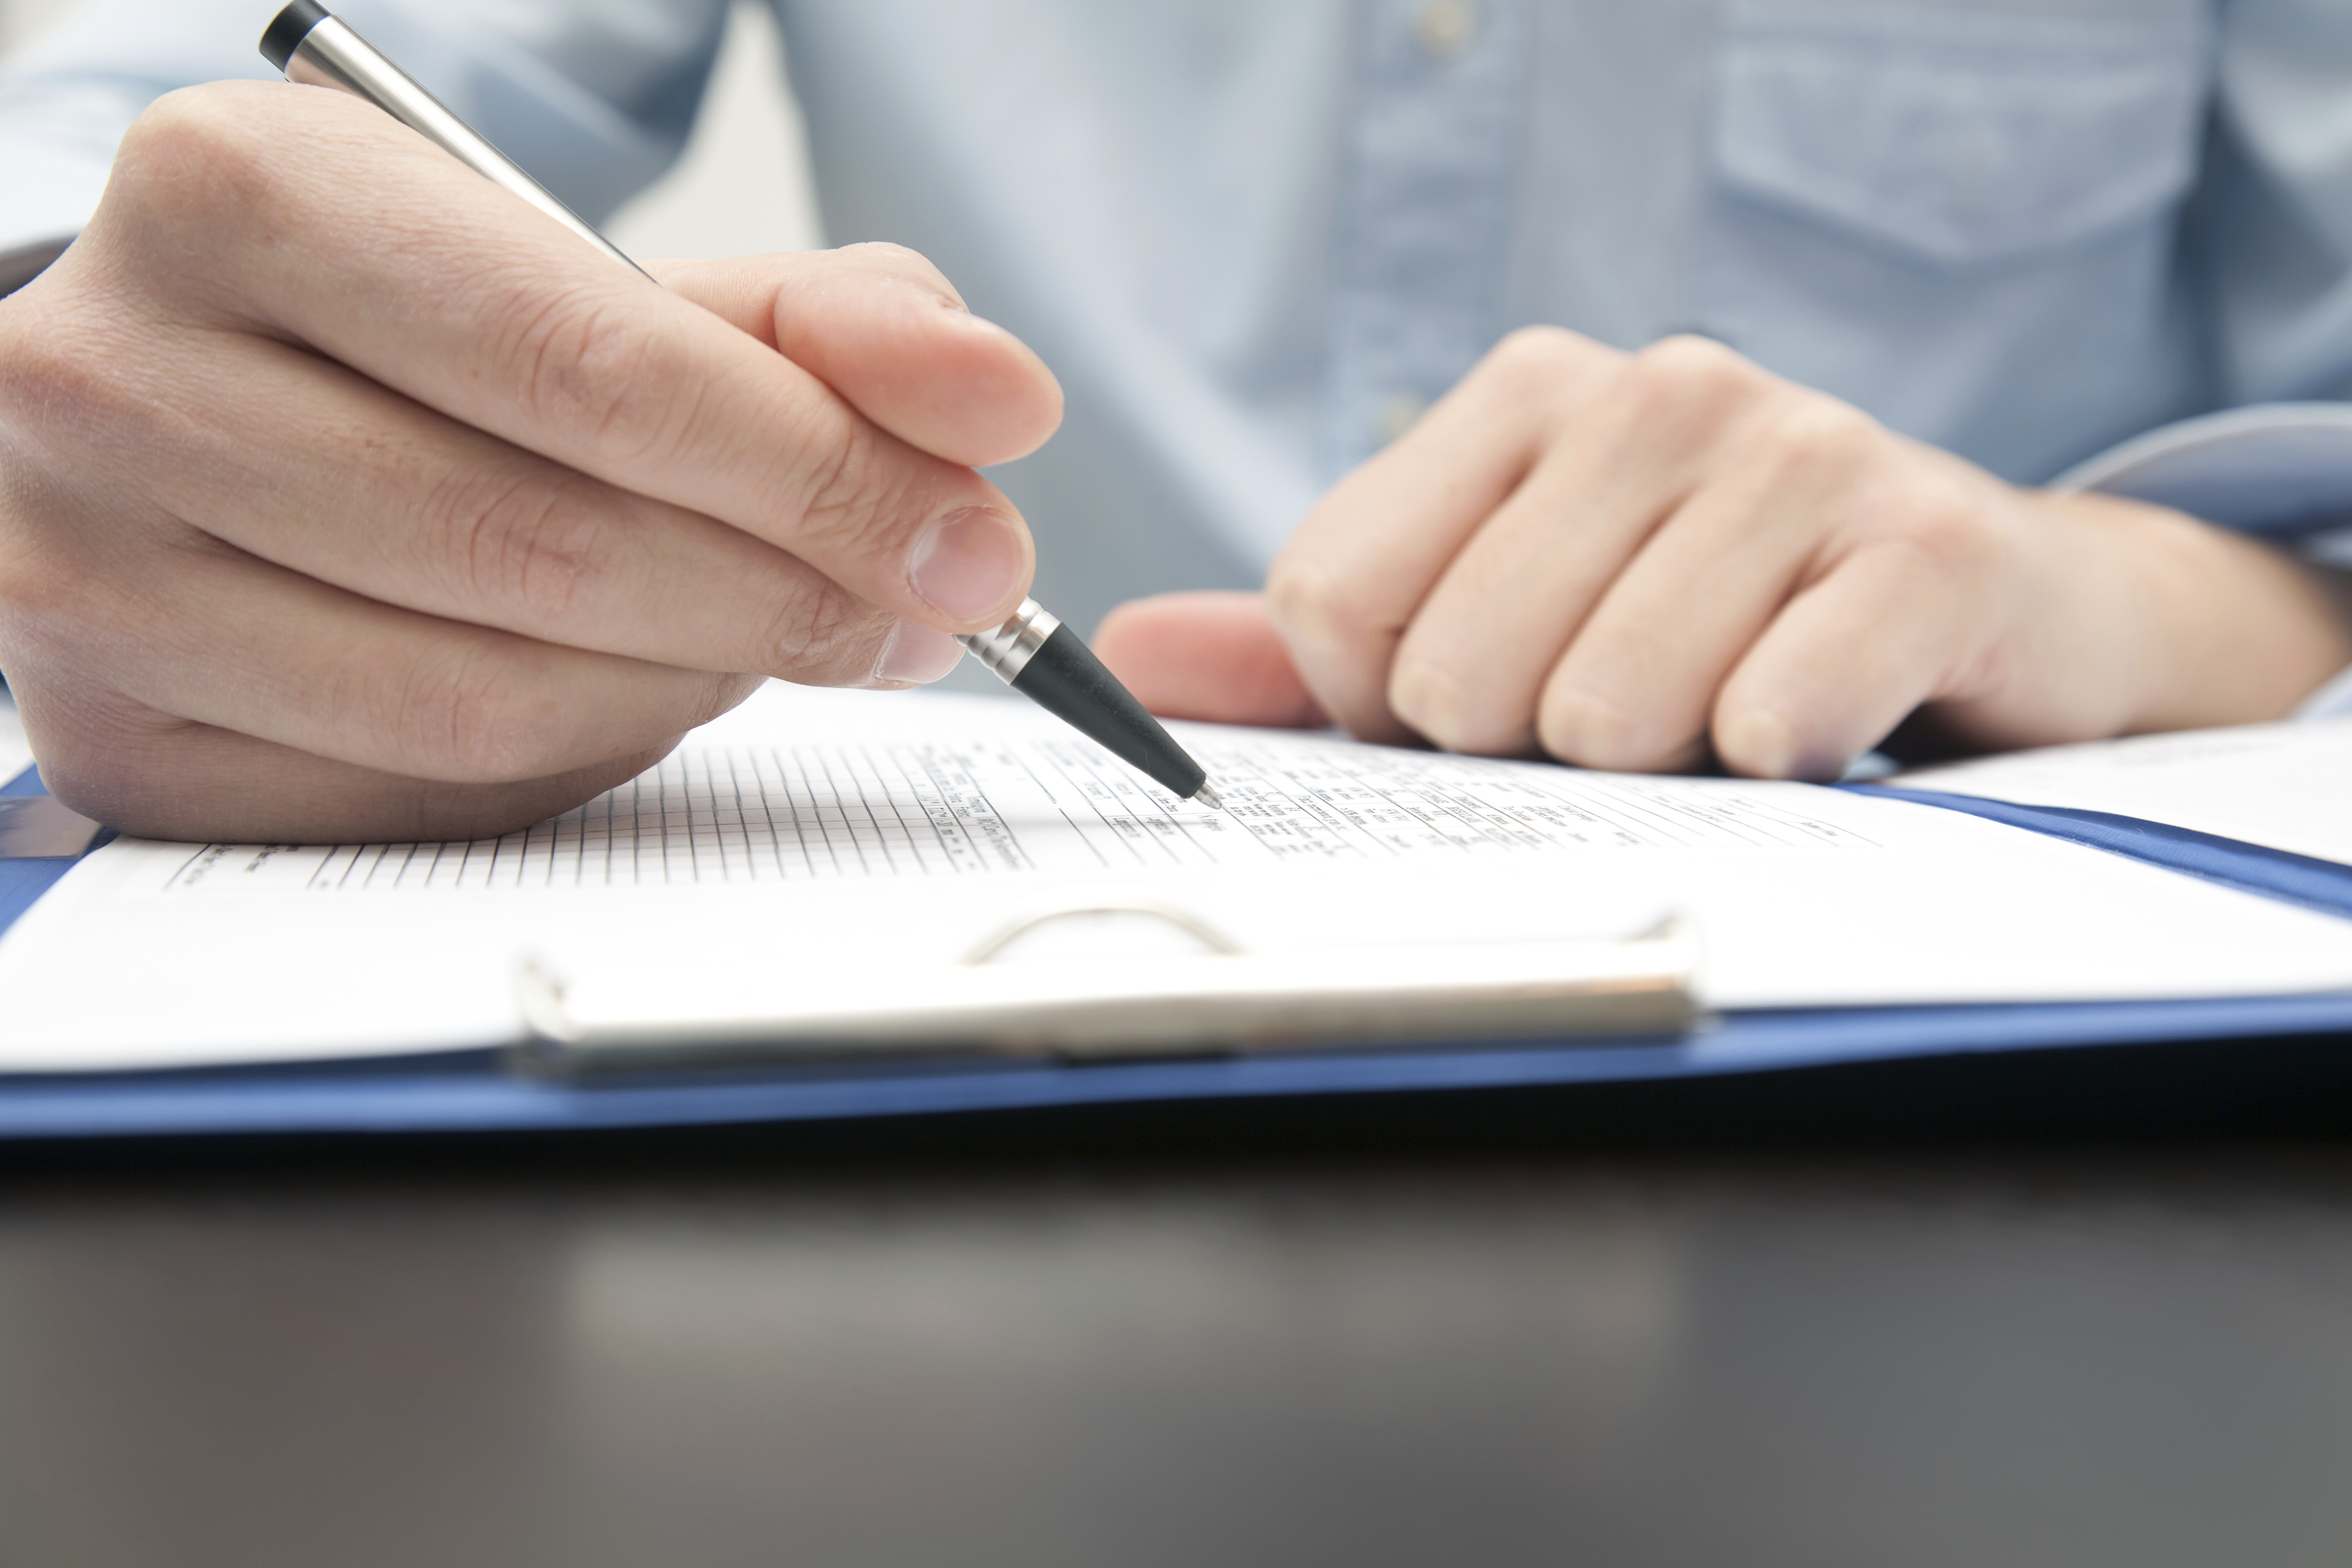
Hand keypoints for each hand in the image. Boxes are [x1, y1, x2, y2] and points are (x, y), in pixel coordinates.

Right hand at [0, 82, 1060, 840]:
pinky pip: (422, 796)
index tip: (970, 544)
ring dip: (688, 688)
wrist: (196, 410)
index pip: (597, 369)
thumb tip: (1003, 402)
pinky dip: (576, 760)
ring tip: (756, 638)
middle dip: (785, 599)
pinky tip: (621, 691)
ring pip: (490, 697)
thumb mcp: (613, 280)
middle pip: (548, 545)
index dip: (821, 476)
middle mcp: (126, 376)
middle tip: (911, 616)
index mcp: (252, 196)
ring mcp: (96, 574)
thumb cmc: (424, 337)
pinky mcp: (124, 738)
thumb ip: (822, 323)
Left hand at [1097, 329, 2351, 774]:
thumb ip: (1317, 646)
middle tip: (1639, 708)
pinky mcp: (1925, 542)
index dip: (1391, 705)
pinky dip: (1779, 758)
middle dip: (1533, 749)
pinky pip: (1771, 711)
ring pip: (1603, 712)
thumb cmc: (1715, 625)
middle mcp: (1652, 390)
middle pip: (1457, 676)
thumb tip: (1129, 654)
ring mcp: (1796, 450)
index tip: (1495, 695)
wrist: (1980, 613)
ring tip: (1734, 706)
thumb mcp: (1503, 620)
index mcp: (1522, 395)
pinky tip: (1819, 718)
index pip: (1330, 602)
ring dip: (1662, 766)